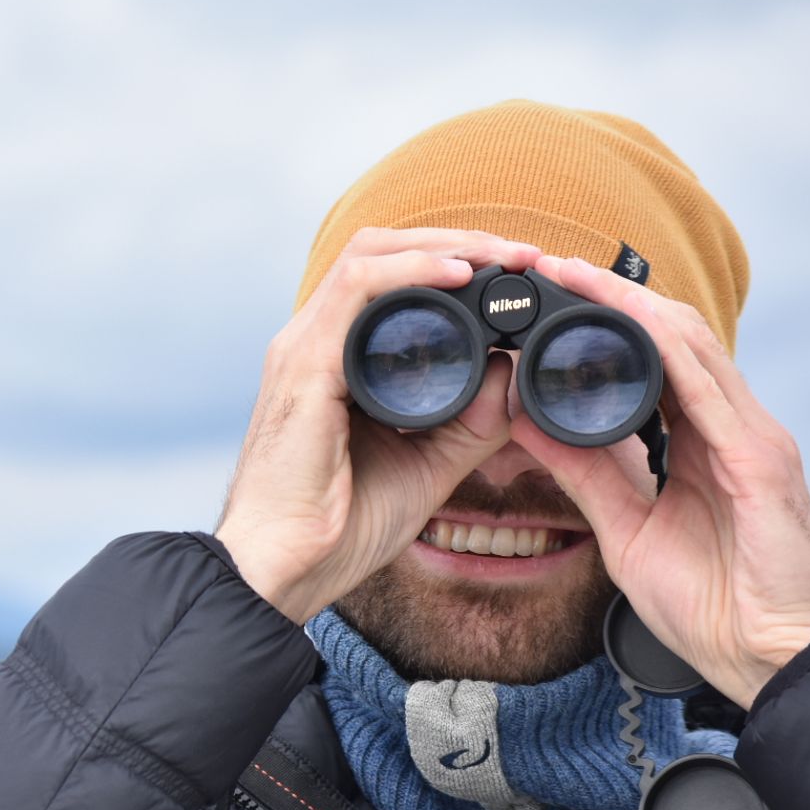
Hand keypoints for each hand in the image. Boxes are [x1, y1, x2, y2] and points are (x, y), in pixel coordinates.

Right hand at [216, 227, 538, 622]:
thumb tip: (516, 372)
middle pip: (383, 251)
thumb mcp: (428, 465)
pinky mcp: (304, 366)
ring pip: (370, 255)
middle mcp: (315, 343)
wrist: (285, 568)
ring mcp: (304, 348)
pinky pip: (358, 290)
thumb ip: (473, 422)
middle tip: (524, 255)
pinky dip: (413, 272)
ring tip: (502, 256)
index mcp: (337, 361)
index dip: (456, 262)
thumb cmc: (338, 526)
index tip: (521, 274)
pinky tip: (460, 276)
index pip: (393, 280)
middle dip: (458, 241)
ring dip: (443, 245)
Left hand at [511, 255, 809, 708]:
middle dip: (609, 297)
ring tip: (572, 275)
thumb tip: (529, 422)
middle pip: (669, 337)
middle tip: (546, 267)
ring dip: (631, 305)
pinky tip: (628, 323)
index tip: (541, 301)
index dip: (599, 323)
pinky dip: (666, 349)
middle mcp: (728, 426)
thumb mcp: (625, 528)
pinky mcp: (760, 458)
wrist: (769, 658)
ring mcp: (750, 435)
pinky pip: (709, 388)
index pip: (648, 361)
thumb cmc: (711, 602)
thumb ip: (585, 474)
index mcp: (699, 442)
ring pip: (689, 344)